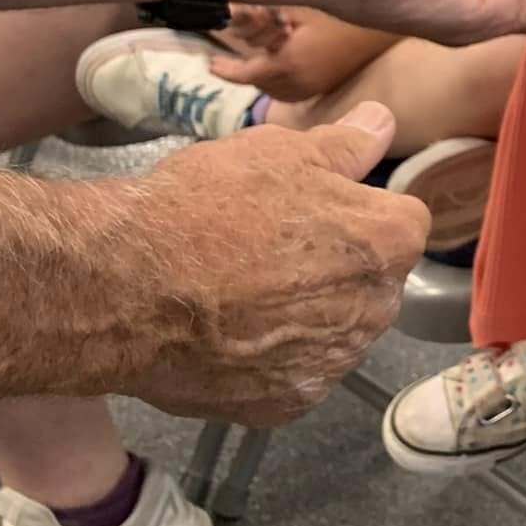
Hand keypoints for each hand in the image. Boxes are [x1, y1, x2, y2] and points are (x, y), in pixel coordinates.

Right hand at [115, 104, 425, 426]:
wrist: (123, 284)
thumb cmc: (207, 207)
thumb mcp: (280, 152)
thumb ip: (347, 144)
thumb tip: (384, 121)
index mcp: (390, 242)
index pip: (402, 221)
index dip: (355, 210)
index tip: (309, 210)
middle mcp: (378, 309)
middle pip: (373, 281)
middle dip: (337, 266)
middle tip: (268, 249)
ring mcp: (333, 363)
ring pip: (335, 331)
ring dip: (307, 315)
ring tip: (242, 292)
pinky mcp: (287, 404)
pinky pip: (293, 374)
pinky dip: (269, 359)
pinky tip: (229, 333)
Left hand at [211, 11, 372, 100]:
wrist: (375, 31)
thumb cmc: (334, 14)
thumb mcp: (292, 11)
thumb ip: (261, 17)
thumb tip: (229, 13)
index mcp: (287, 63)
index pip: (245, 74)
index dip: (225, 70)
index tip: (211, 63)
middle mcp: (296, 83)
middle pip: (256, 83)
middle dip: (243, 70)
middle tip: (227, 60)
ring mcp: (310, 90)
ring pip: (270, 90)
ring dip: (260, 77)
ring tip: (254, 62)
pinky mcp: (319, 90)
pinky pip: (287, 93)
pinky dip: (277, 83)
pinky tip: (279, 69)